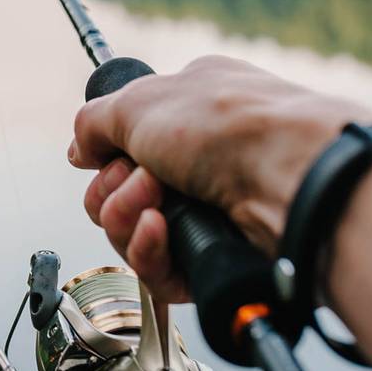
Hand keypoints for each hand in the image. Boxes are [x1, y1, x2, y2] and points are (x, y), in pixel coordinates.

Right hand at [69, 55, 371, 302]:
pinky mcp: (211, 258)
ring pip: (130, 233)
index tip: (106, 154)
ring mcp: (208, 210)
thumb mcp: (140, 100)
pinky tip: (161, 229)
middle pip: (117, 193)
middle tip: (142, 178)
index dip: (106, 154)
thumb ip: (93, 122)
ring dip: (126, 217)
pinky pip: (155, 269)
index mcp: (189, 110)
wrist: (292, 177)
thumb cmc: (230, 126)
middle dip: (113, 189)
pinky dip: (148, 250)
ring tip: (156, 202)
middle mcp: (199, 160)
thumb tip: (79, 151)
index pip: (124, 143)